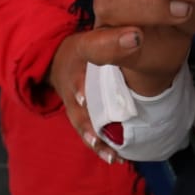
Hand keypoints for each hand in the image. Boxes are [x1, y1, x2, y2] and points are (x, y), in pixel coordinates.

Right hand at [49, 33, 117, 163]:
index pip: (76, 76)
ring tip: (111, 155)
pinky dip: (100, 146)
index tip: (83, 97)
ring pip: (84, 126)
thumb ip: (109, 39)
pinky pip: (88, 133)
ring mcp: (74, 108)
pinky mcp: (80, 118)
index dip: (78, 86)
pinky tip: (115, 158)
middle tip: (98, 137)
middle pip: (79, 110)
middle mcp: (72, 92)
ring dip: (96, 141)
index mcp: (73, 68)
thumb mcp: (88, 41)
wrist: (57, 64)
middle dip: (88, 124)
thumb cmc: (79, 53)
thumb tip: (137, 36)